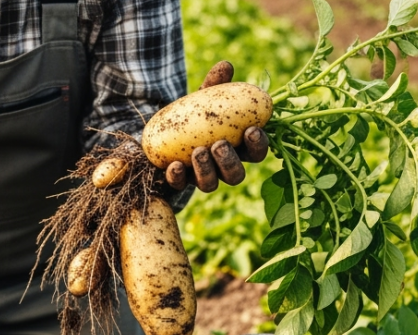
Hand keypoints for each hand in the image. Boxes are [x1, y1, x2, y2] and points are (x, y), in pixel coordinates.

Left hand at [164, 61, 269, 193]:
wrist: (160, 129)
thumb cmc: (192, 114)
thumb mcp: (202, 98)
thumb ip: (214, 85)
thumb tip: (226, 66)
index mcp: (236, 148)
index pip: (255, 152)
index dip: (258, 145)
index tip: (252, 130)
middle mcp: (221, 168)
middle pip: (236, 175)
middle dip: (230, 162)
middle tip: (220, 144)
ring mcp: (199, 177)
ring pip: (210, 184)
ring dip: (207, 169)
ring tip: (198, 150)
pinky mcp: (176, 182)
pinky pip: (178, 185)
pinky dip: (177, 177)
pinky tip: (174, 165)